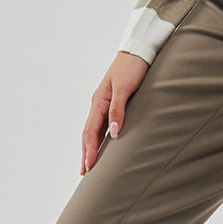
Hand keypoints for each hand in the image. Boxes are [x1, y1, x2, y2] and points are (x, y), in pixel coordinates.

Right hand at [81, 50, 149, 173]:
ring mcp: (105, 103)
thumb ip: (118, 110)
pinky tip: (103, 144)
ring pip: (94, 129)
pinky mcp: (113, 102)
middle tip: (84, 171)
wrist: (138, 51)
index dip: (89, 150)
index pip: (90, 131)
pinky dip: (100, 136)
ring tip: (89, 162)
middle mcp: (99, 104)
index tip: (88, 166)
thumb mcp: (125, 88)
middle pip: (88, 133)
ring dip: (91, 146)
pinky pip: (103, 123)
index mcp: (99, 101)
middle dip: (85, 152)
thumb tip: (113, 134)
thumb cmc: (131, 68)